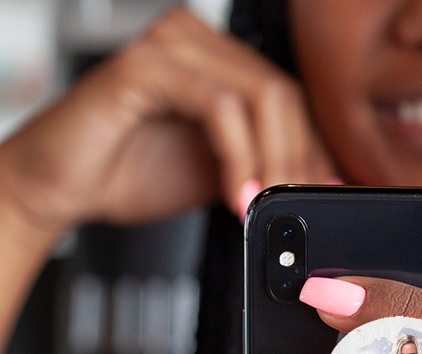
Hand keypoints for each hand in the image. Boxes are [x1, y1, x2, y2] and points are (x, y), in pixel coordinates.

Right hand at [0, 8, 335, 235]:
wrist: (64, 186)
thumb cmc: (131, 173)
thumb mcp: (220, 174)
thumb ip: (263, 167)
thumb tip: (314, 184)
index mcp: (217, 62)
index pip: (289, 99)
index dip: (313, 150)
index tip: (321, 195)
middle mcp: (197, 42)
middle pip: (283, 95)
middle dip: (298, 161)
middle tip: (293, 207)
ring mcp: (170, 46)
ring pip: (260, 96)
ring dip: (273, 161)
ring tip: (264, 206)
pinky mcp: (145, 65)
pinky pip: (219, 106)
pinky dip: (238, 157)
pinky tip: (236, 195)